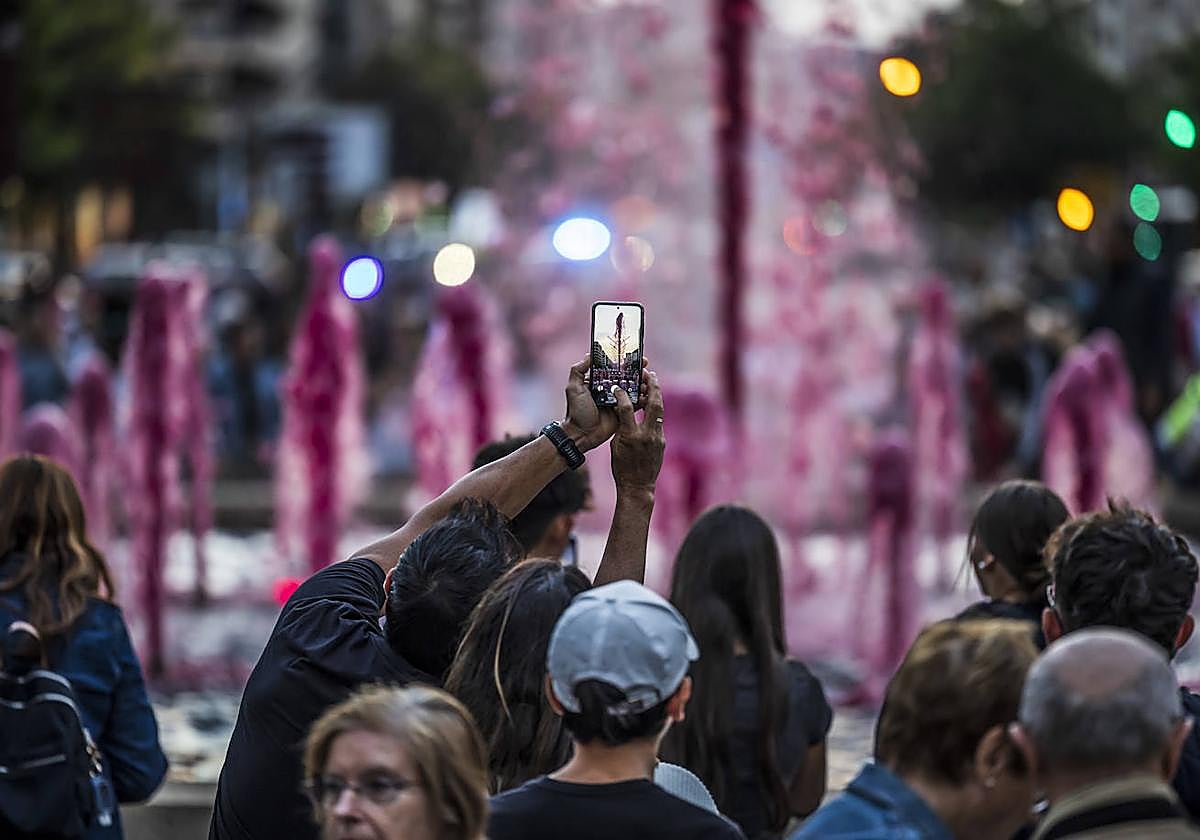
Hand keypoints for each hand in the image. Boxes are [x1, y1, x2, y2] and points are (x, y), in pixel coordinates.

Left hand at [562, 356, 649, 451]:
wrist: (582, 434)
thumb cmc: (576, 411)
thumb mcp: (573, 388)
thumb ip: (578, 370)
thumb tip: (589, 355)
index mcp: (598, 381)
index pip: (613, 368)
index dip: (623, 361)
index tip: (634, 356)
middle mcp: (608, 389)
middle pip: (625, 377)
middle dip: (636, 371)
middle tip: (644, 367)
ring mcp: (617, 400)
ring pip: (632, 389)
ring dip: (641, 384)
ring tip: (647, 381)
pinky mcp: (623, 412)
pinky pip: (635, 404)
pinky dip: (642, 399)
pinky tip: (649, 395)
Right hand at [610, 370, 664, 493]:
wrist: (638, 487)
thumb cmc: (621, 468)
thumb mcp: (615, 446)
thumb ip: (621, 426)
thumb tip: (622, 409)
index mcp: (631, 436)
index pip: (626, 408)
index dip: (622, 395)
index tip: (618, 387)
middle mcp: (647, 435)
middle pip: (653, 404)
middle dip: (652, 386)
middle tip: (649, 373)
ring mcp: (657, 439)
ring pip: (659, 411)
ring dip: (656, 395)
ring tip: (652, 383)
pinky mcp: (662, 442)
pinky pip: (658, 422)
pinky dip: (655, 411)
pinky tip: (651, 403)